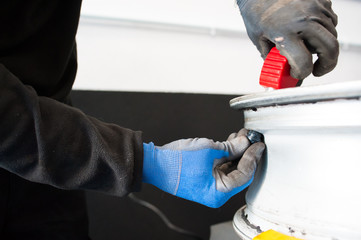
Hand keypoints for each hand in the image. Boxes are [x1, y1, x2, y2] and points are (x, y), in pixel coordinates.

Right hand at [142, 129, 264, 207]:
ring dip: (236, 152)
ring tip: (240, 136)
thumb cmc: (177, 162)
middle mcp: (215, 193)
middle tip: (251, 138)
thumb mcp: (209, 150)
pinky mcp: (204, 178)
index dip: (253, 157)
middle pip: (239, 173)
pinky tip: (229, 142)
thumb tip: (245, 142)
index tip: (258, 144)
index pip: (244, 174)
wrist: (155, 164)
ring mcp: (209, 186)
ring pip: (230, 169)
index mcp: (218, 192)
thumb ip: (231, 147)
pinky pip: (220, 168)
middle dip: (245, 153)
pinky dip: (226, 156)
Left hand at [237, 0, 338, 79]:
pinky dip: (324, 29)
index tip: (298, 74)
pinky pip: (330, 20)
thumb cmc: (256, 11)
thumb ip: (272, 59)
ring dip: (323, 46)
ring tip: (306, 45)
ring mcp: (315, 9)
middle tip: (318, 69)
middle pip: (330, 49)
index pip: (303, 62)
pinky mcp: (320, 1)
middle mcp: (303, 20)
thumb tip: (281, 74)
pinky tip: (308, 30)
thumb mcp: (259, 40)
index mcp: (285, 32)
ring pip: (332, 35)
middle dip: (326, 64)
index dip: (302, 73)